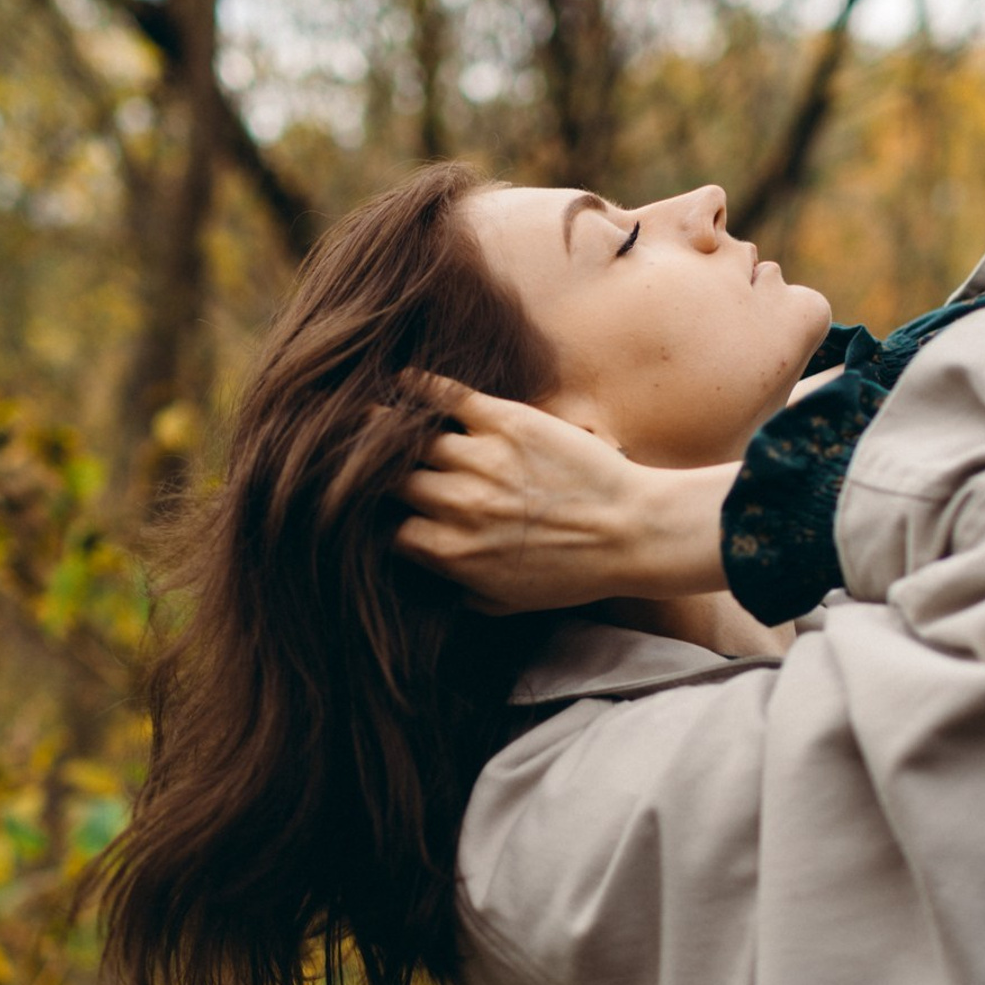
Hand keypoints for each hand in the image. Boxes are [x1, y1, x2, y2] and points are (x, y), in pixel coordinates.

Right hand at [393, 382, 731, 612]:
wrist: (635, 533)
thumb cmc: (576, 574)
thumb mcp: (510, 602)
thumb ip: (462, 593)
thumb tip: (432, 586)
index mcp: (454, 553)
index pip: (388, 531)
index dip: (375, 521)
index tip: (367, 511)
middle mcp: (458, 505)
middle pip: (390, 482)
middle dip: (367, 474)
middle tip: (349, 458)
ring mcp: (482, 460)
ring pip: (410, 438)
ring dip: (384, 429)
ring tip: (364, 417)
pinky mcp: (508, 422)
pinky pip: (448, 397)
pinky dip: (419, 388)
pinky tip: (400, 382)